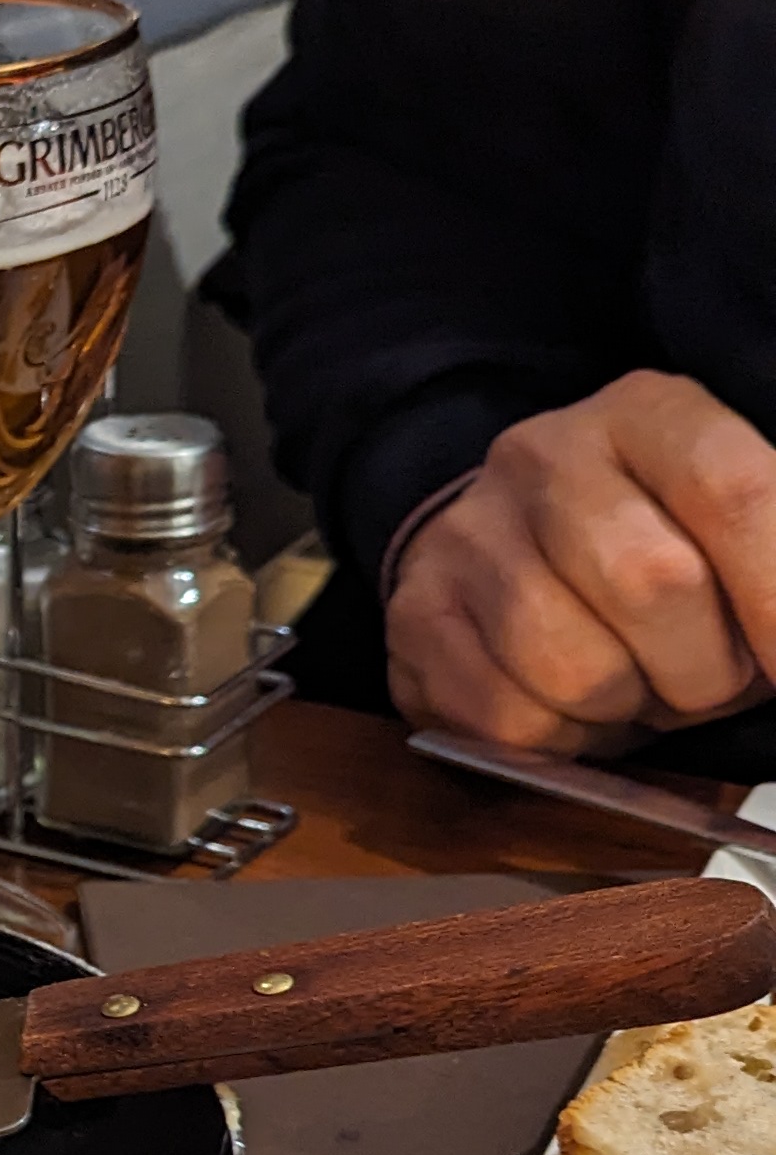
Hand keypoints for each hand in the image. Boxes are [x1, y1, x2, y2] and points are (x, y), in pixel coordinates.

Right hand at [385, 371, 775, 750]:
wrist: (507, 547)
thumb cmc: (652, 549)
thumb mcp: (731, 529)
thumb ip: (773, 558)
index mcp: (647, 413)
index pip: (734, 489)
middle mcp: (545, 455)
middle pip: (653, 583)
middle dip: (705, 672)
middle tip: (709, 682)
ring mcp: (469, 534)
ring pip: (575, 669)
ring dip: (629, 708)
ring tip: (635, 688)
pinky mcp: (416, 615)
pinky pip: (507, 720)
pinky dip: (561, 741)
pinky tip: (572, 708)